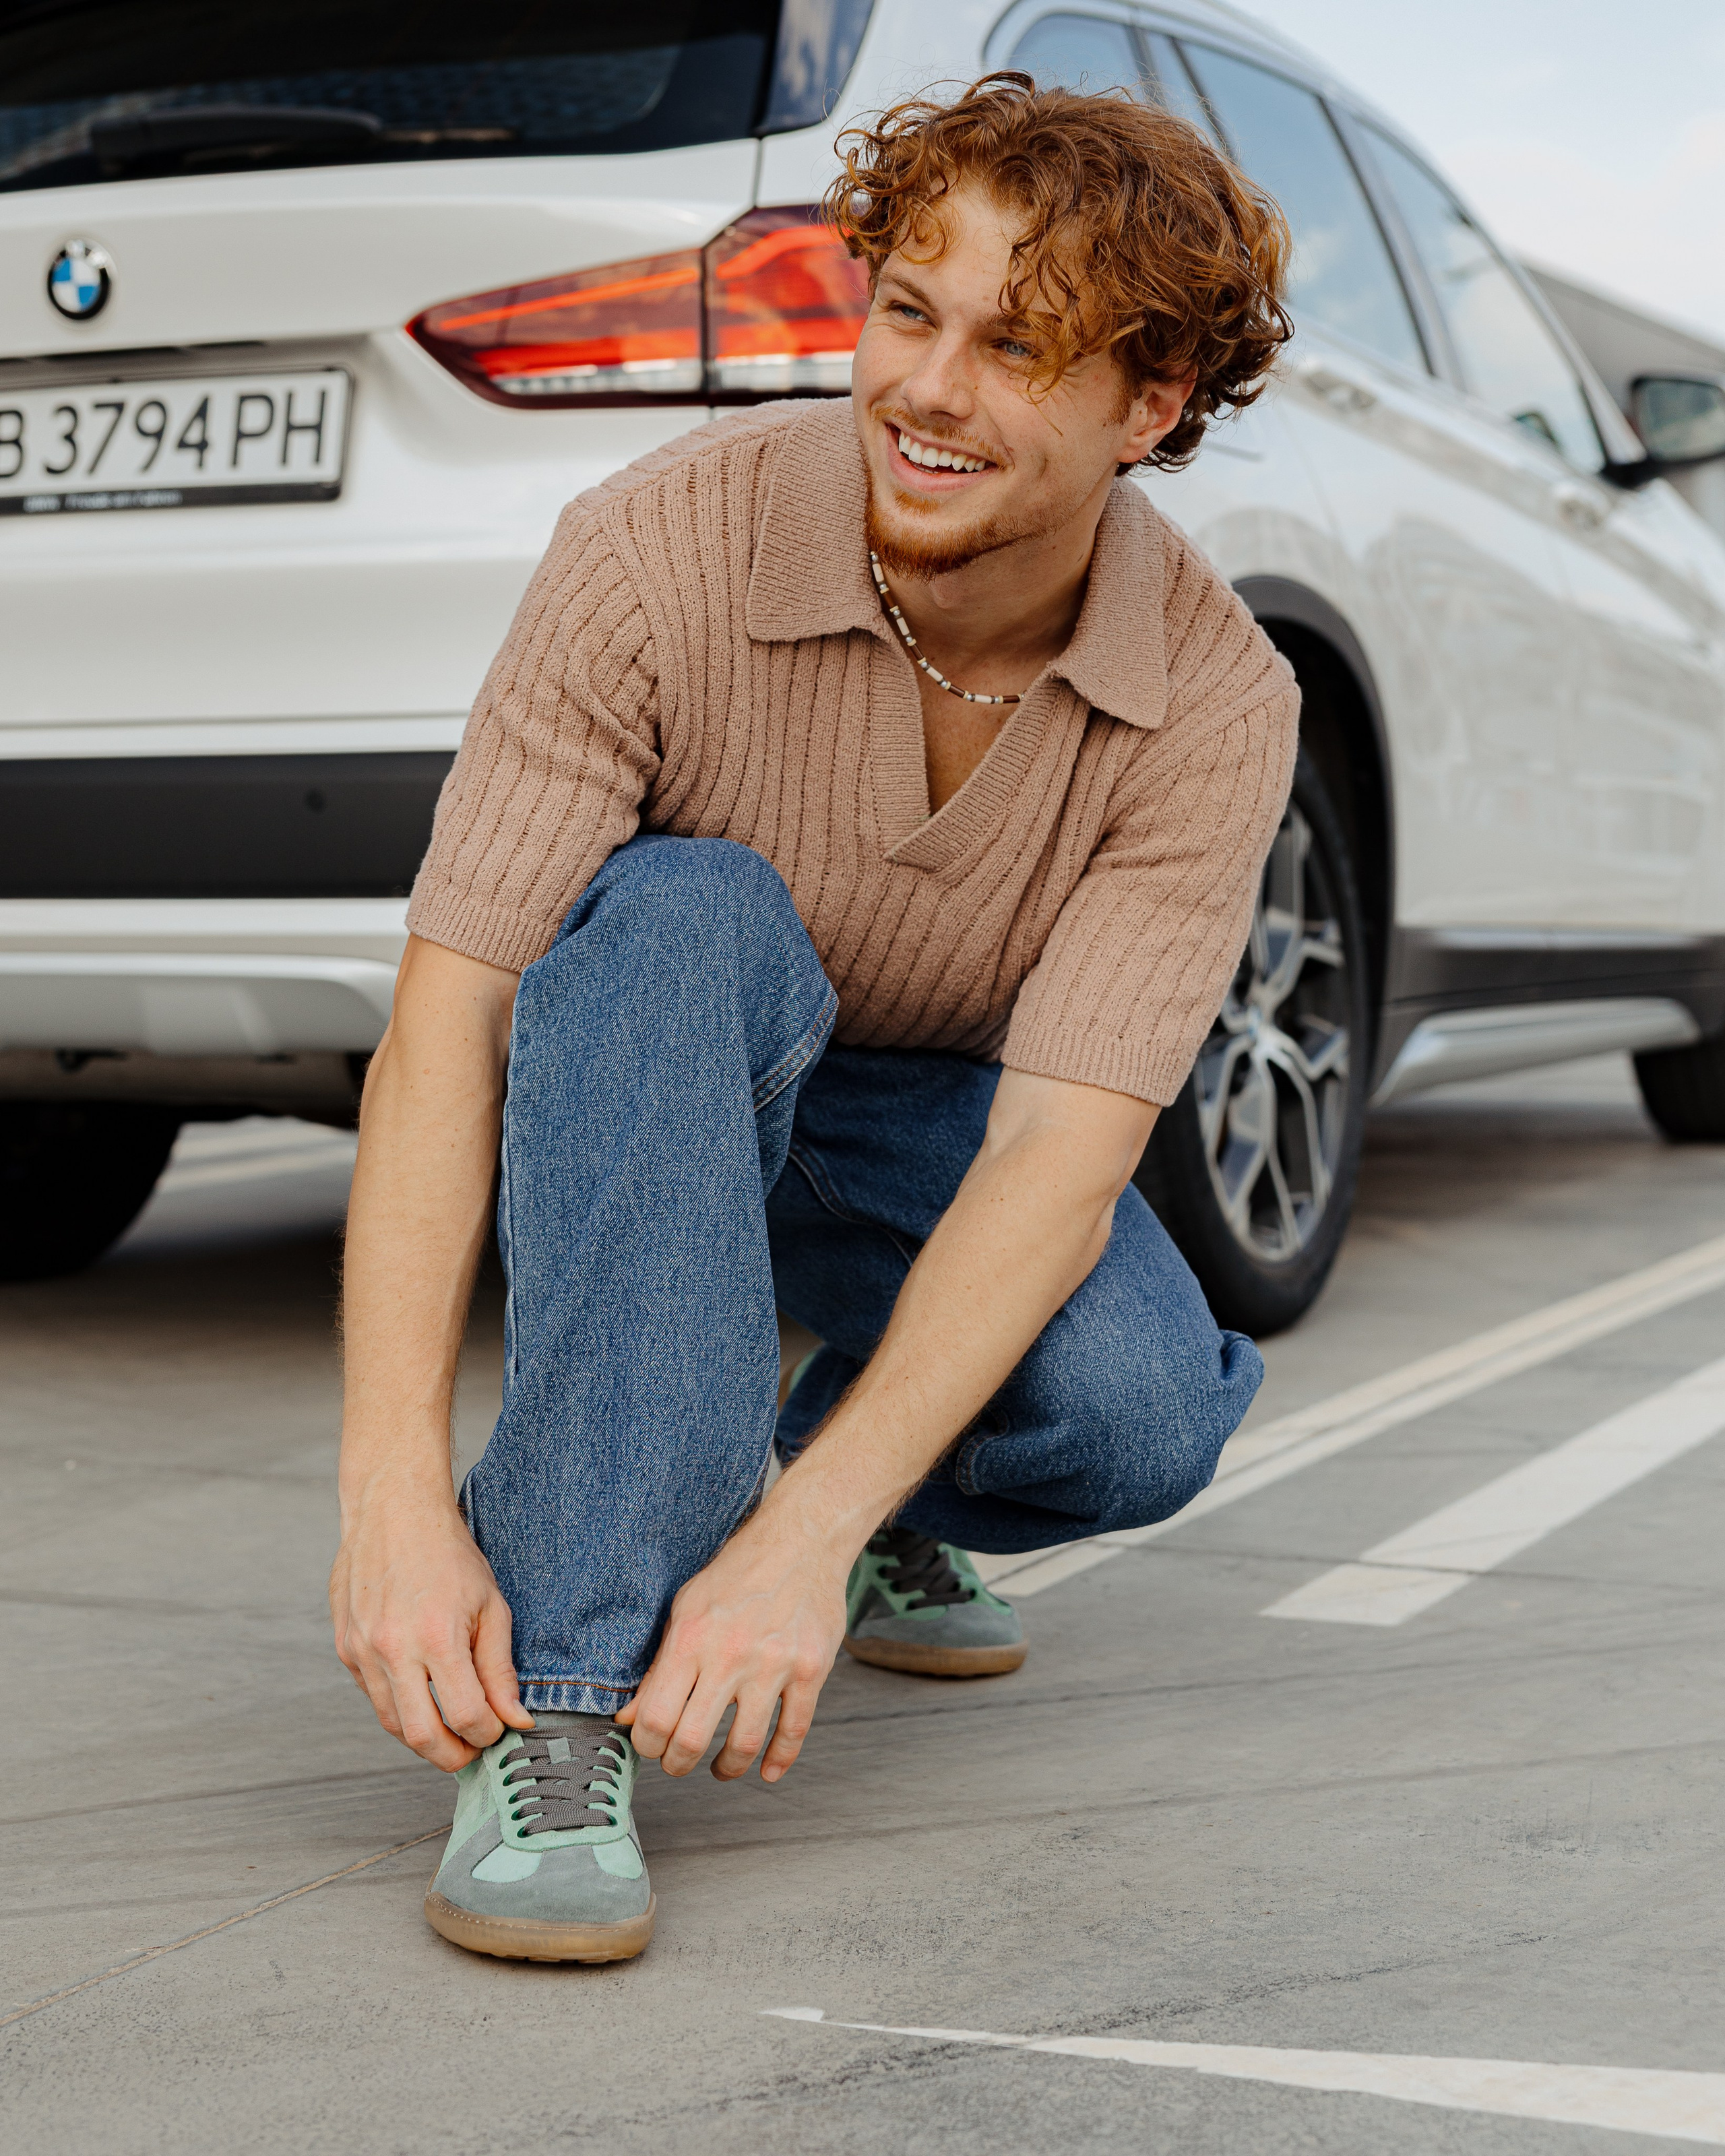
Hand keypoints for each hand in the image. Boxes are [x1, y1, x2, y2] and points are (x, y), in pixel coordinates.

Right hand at [330, 1483, 533, 1772]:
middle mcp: (393, 1650)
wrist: (393, 1512)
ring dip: (425, 1737)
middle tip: (474, 1752)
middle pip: (422, 1737)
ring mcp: (362, 1651)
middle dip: (453, 1756)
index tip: (500, 1728)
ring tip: (451, 1728)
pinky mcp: (345, 1649)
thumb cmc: (449, 1554)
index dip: (489, 1733)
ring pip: (392, 1724)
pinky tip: (421, 1693)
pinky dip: (400, 1707)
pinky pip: (374, 1697)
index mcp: (437, 1637)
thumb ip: (500, 1669)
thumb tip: (516, 1720)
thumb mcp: (491, 1606)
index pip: (467, 1716)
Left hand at [617, 1510, 849, 1783]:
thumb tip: (630, 1717)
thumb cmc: (737, 1572)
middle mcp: (730, 1654)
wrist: (801, 1540)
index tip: (650, 1745)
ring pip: (745, 1743)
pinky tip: (768, 1770)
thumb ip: (658, 1666)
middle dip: (678, 1764)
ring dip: (728, 1768)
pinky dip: (780, 1759)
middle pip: (693, 1739)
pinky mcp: (811, 1669)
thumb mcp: (685, 1608)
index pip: (656, 1716)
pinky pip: (795, 1730)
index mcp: (691, 1638)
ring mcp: (775, 1664)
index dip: (646, 1744)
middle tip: (678, 1763)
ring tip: (721, 1768)